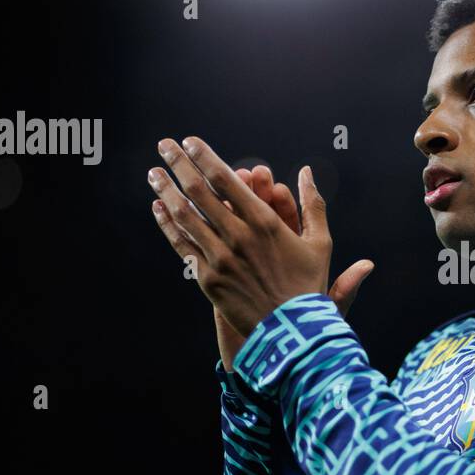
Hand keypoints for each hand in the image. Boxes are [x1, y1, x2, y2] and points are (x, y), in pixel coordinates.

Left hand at [149, 136, 372, 346]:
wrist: (292, 332)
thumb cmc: (308, 285)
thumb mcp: (319, 244)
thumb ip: (313, 205)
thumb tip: (307, 172)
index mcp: (265, 222)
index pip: (226, 179)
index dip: (204, 156)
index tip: (190, 142)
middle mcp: (238, 236)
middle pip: (199, 191)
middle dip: (179, 164)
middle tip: (164, 146)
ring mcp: (220, 258)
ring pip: (185, 216)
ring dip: (166, 190)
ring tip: (154, 173)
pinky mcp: (208, 279)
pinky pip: (182, 246)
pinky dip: (168, 225)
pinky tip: (159, 208)